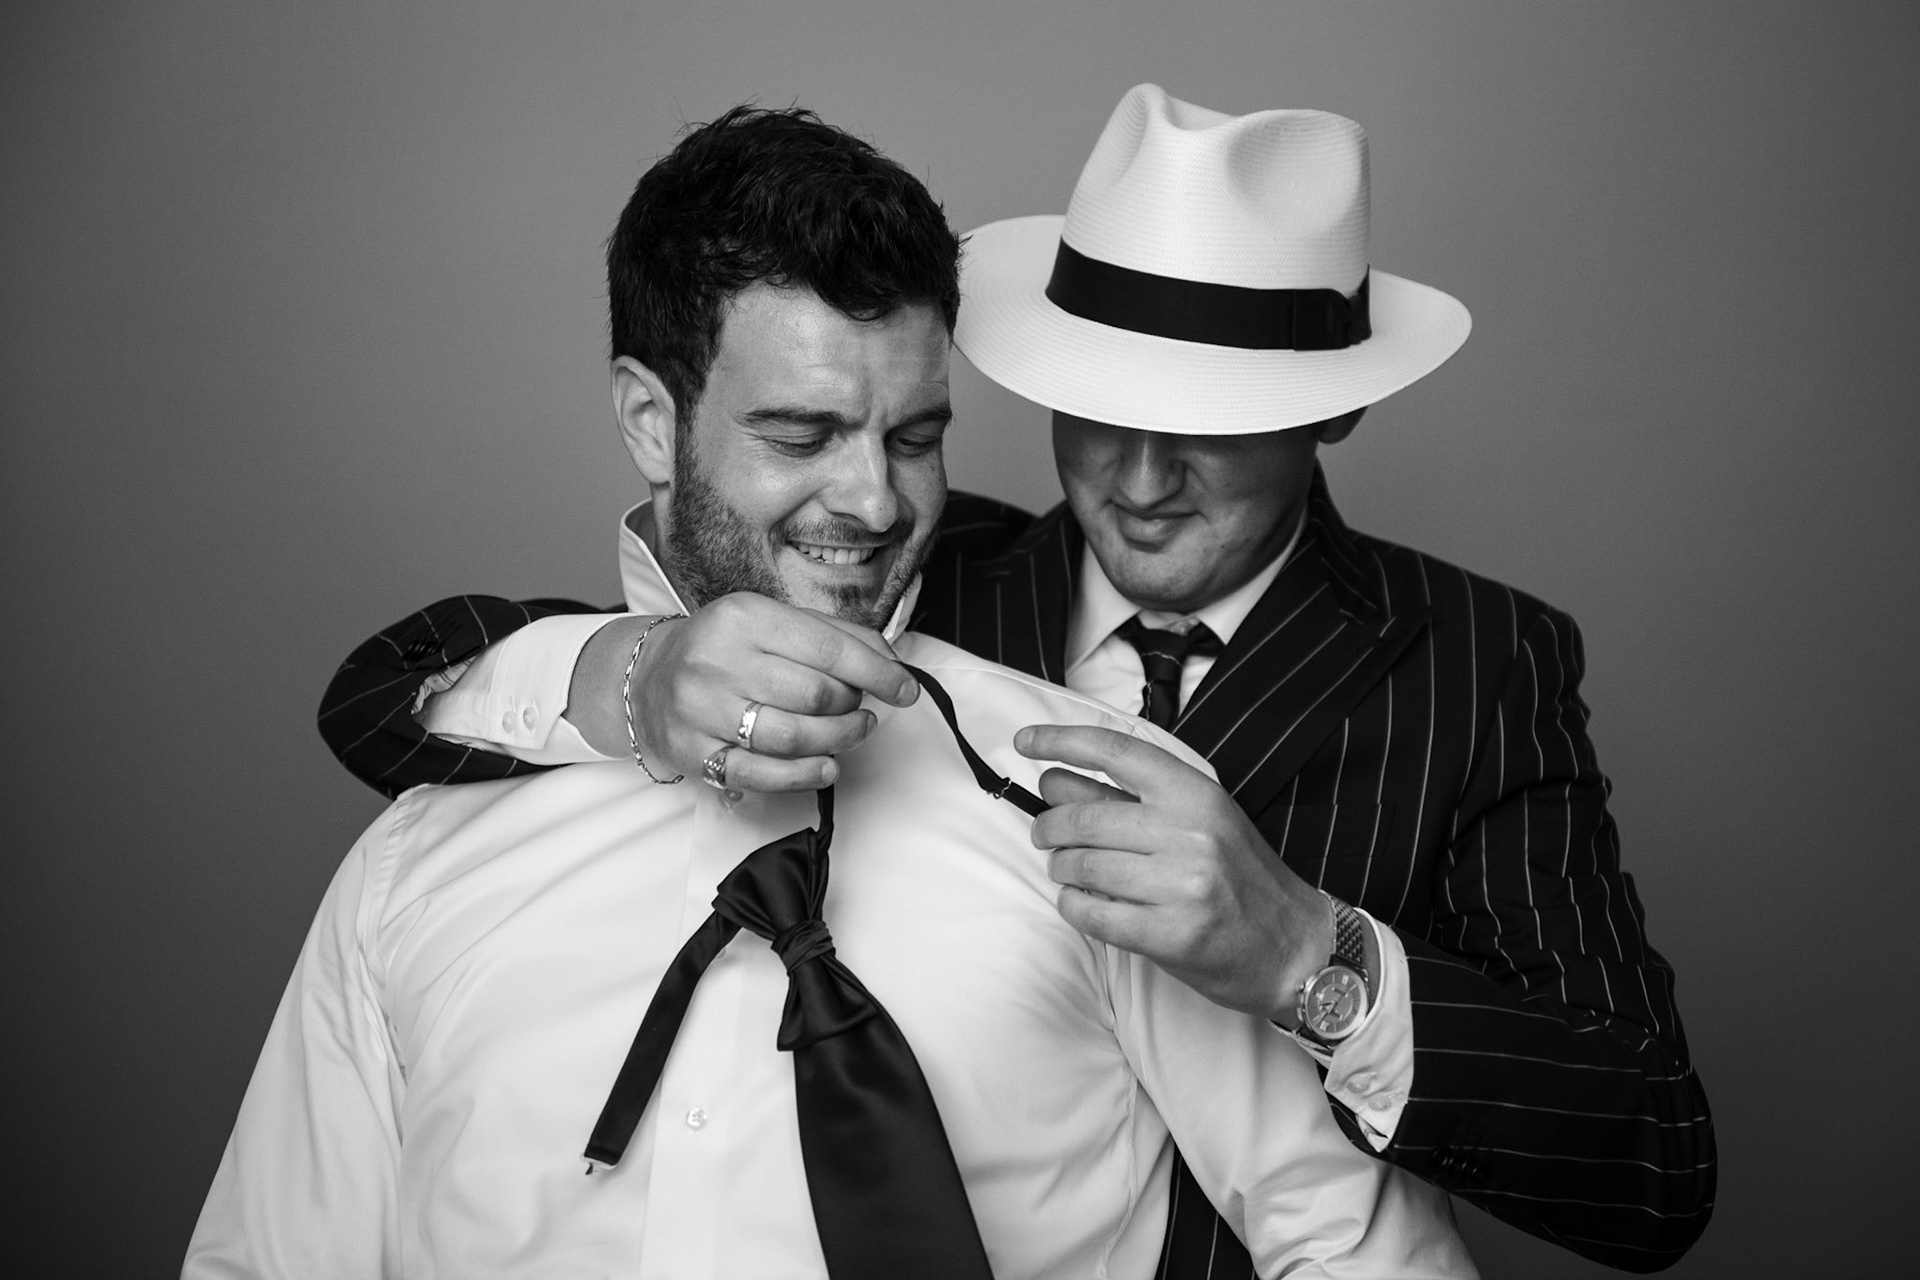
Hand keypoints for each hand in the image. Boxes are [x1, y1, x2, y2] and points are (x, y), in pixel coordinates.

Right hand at [571, 593, 918, 790]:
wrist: (648, 678)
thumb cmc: (724, 648)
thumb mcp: (771, 622)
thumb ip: (831, 636)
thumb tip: (889, 661)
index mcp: (745, 617)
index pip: (828, 649)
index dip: (878, 672)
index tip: (905, 689)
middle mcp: (718, 660)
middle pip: (815, 696)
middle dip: (852, 707)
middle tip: (861, 708)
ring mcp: (703, 710)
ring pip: (793, 738)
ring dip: (838, 741)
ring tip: (851, 733)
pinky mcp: (695, 752)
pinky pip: (762, 775)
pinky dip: (804, 775)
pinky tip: (826, 766)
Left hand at [1016, 724, 1334, 1024]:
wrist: (1293, 944)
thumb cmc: (1241, 878)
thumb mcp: (1199, 820)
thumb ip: (1131, 800)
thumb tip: (1055, 779)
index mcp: (1196, 794)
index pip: (1115, 752)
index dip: (1061, 741)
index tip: (1026, 741)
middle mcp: (1190, 833)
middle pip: (1083, 818)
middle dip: (1049, 827)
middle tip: (1045, 835)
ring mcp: (1182, 885)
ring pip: (1082, 866)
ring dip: (1062, 869)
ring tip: (1069, 871)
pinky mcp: (1171, 934)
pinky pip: (1092, 914)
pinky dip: (1074, 907)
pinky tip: (1081, 903)